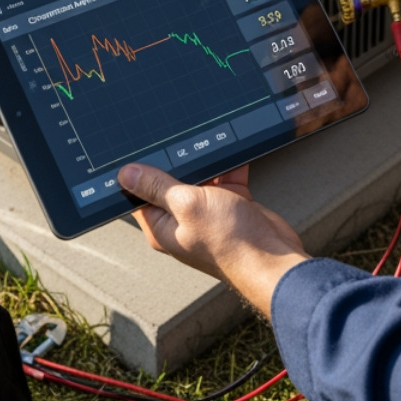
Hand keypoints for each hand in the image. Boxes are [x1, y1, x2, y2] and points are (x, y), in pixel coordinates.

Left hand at [120, 163, 309, 318]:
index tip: (143, 150)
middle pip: (171, 182)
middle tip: (180, 141)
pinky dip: (230, 166)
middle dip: (178, 162)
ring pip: (201, 178)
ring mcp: (208, 214)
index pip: (139, 195)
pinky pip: (225, 179)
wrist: (273, 259)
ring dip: (207, 162)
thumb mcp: (187, 204)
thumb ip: (157, 186)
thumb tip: (127, 174)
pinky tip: (232, 153)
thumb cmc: (230, 243)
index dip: (140, 173)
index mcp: (162, 226)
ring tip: (209, 144)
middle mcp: (182, 221)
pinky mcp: (231, 207)